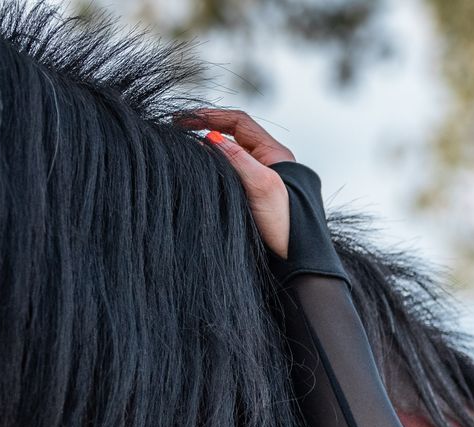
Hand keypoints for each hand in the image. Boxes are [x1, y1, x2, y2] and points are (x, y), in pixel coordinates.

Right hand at [177, 108, 296, 257]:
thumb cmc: (287, 225)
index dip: (210, 116)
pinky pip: (227, 178)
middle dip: (205, 132)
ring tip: (183, 155)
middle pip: (232, 138)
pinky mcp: (252, 201)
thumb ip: (236, 159)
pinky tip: (196, 178)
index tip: (182, 120)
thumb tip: (210, 138)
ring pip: (227, 159)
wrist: (296, 262)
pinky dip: (211, 173)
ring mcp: (260, 183)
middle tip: (177, 135)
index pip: (239, 122)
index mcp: (276, 155)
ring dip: (206, 155)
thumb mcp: (262, 186)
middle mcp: (269, 165)